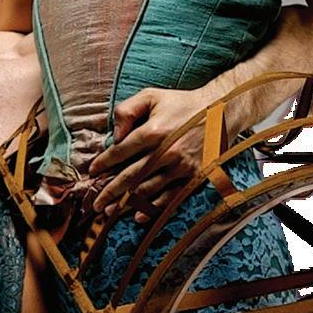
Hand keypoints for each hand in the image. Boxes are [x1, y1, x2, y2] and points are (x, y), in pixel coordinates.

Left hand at [86, 87, 218, 223]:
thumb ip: (127, 110)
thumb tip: (114, 135)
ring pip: (147, 190)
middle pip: (131, 176)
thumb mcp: (151, 96)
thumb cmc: (181, 103)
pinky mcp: (193, 176)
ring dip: (126, 203)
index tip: (92, 172)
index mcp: (154, 130)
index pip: (121, 151)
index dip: (104, 163)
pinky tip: (138, 216)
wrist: (220, 110)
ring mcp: (181, 166)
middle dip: (109, 191)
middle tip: (95, 203)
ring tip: (109, 211)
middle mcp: (166, 151)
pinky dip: (153, 208)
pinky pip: (170, 197)